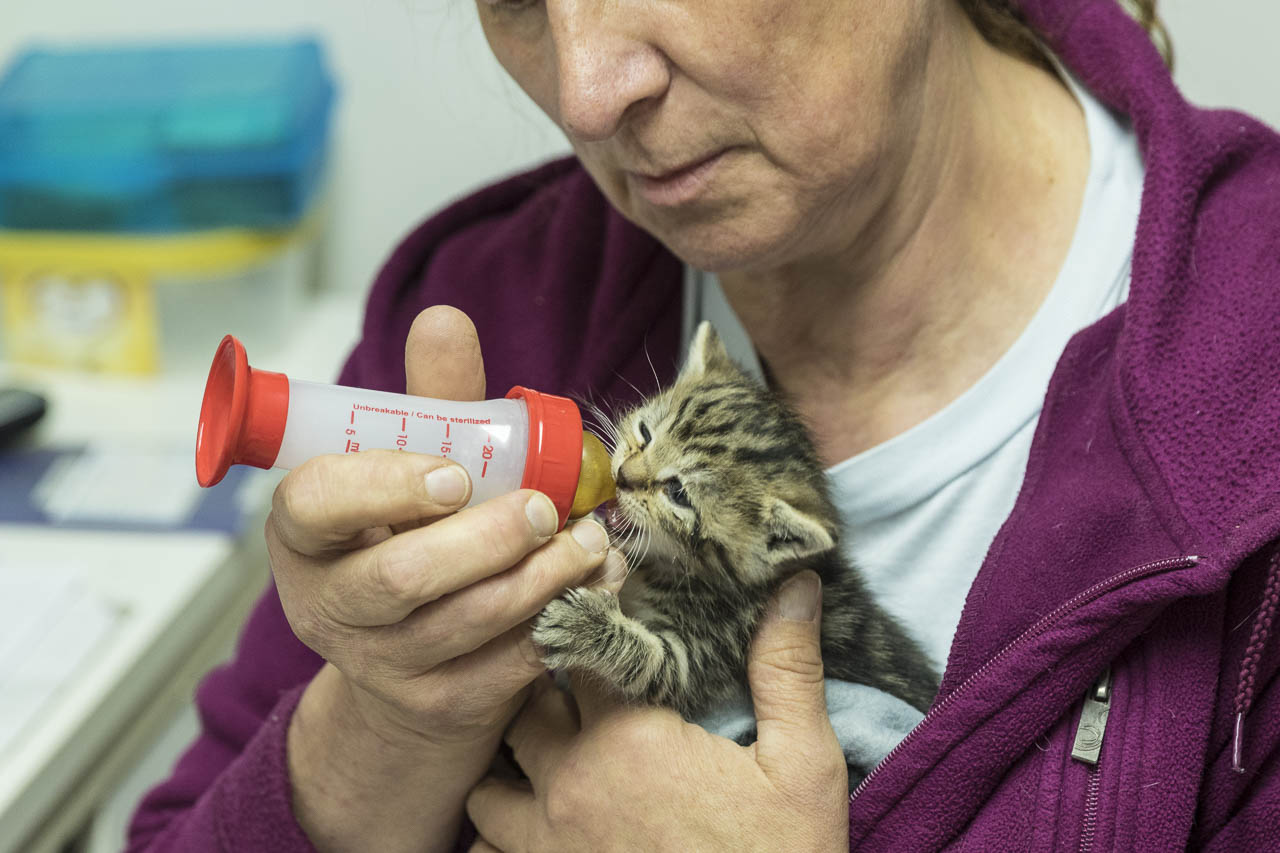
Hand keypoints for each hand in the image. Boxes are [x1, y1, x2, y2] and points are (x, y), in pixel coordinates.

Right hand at [273, 306, 626, 851]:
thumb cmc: (413, 538)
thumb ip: (430, 403)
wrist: (416, 663)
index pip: (313, 503)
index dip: (383, 486)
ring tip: (589, 541)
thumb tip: (445, 319)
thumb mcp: (412, 469)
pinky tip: (593, 584)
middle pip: (401, 577)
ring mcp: (382, 665)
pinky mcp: (441, 705)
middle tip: (546, 509)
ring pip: (465, 622)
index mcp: (307, 537)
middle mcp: (330, 606)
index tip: (453, 474)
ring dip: (542, 576)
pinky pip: (508, 665)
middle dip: (487, 538)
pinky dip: (561, 619)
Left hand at [466, 571, 848, 852]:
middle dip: (548, 695)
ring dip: (513, 767)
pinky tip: (541, 826)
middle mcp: (572, 785)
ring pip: (489, 785)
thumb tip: (797, 584)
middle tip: (586, 694)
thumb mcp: (802, 764)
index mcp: (630, 738)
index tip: (605, 621)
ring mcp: (548, 845)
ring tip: (554, 762)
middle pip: (525, 709)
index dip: (593, 631)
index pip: (581, 652)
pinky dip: (500, 837)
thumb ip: (788, 670)